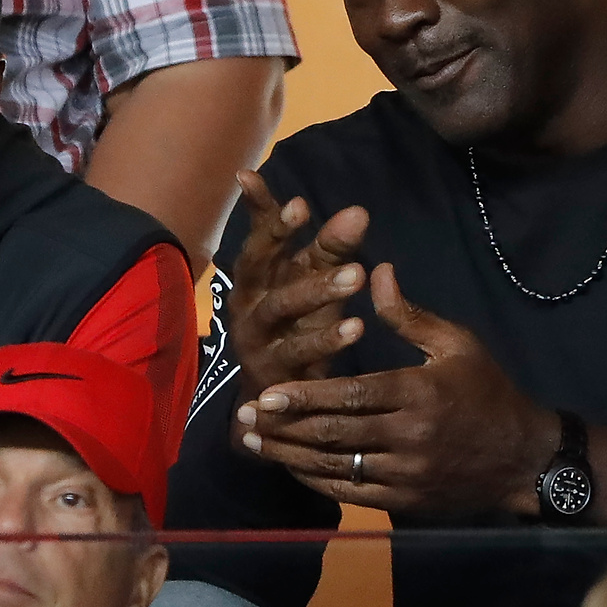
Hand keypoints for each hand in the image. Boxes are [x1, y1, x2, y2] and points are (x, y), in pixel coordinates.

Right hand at [222, 171, 370, 400]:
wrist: (271, 407)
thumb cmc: (294, 330)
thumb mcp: (309, 287)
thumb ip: (329, 249)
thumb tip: (358, 211)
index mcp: (254, 278)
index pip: (257, 239)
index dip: (267, 215)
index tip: (297, 199)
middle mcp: (248, 304)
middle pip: (258, 267)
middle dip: (285, 239)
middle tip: (334, 219)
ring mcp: (256, 340)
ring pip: (280, 309)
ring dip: (317, 290)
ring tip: (358, 275)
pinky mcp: (273, 375)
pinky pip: (298, 355)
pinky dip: (327, 341)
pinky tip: (357, 326)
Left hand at [234, 263, 557, 515]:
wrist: (525, 459)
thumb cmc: (489, 392)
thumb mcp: (457, 344)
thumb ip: (409, 314)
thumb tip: (374, 271)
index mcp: (420, 393)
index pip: (352, 395)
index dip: (306, 396)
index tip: (266, 392)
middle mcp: (410, 436)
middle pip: (335, 433)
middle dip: (285, 426)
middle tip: (245, 416)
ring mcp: (408, 474)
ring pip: (337, 466)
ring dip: (291, 455)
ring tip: (254, 442)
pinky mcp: (407, 501)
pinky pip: (351, 493)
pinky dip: (317, 481)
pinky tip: (291, 467)